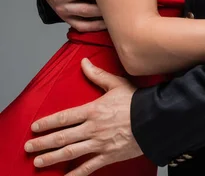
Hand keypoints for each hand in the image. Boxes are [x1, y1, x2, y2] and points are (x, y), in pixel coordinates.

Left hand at [25, 58, 141, 174]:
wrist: (153, 119)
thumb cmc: (135, 101)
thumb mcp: (116, 84)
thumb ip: (97, 75)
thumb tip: (84, 62)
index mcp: (93, 110)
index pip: (64, 117)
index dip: (48, 122)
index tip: (35, 127)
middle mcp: (92, 128)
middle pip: (63, 136)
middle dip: (43, 142)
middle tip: (29, 146)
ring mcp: (99, 144)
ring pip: (71, 153)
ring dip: (52, 158)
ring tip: (39, 162)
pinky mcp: (108, 156)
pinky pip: (88, 167)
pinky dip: (75, 174)